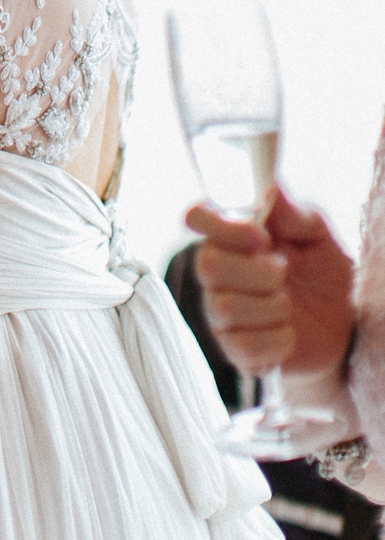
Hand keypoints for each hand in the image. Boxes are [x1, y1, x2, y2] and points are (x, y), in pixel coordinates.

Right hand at [186, 189, 355, 376]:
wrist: (342, 329)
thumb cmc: (324, 275)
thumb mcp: (319, 238)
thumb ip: (294, 214)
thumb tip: (271, 187)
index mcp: (231, 238)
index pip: (197, 217)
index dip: (220, 225)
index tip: (261, 236)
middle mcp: (217, 274)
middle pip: (206, 265)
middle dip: (256, 271)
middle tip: (283, 272)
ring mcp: (222, 314)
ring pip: (225, 308)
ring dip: (270, 307)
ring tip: (288, 306)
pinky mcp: (236, 351)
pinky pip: (243, 346)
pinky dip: (276, 340)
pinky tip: (288, 334)